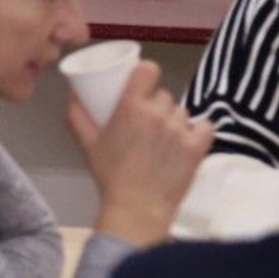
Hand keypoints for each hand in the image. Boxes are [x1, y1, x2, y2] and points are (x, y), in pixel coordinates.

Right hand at [70, 60, 212, 245]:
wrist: (138, 207)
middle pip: (164, 94)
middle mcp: (157, 114)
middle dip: (156, 103)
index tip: (142, 81)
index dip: (146, 72)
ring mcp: (180, 130)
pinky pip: (205, 126)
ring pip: (181, 111)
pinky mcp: (197, 147)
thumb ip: (76, 116)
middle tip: (147, 118)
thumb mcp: (88, 143)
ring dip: (174, 118)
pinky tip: (189, 136)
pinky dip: (199, 129)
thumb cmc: (111, 175)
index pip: (148, 70)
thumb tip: (73, 95)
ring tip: (165, 134)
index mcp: (131, 107)